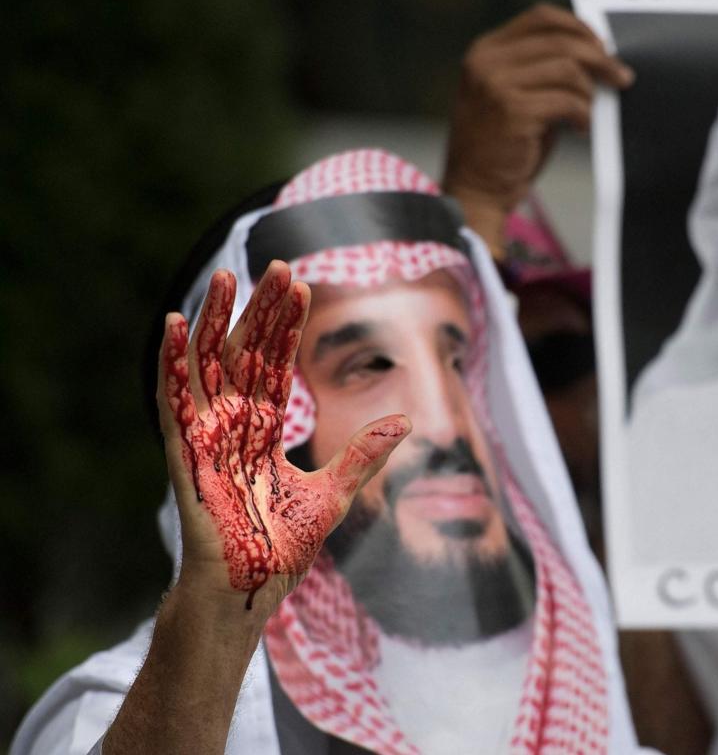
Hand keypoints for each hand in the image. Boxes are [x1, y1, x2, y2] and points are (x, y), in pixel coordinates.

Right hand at [157, 262, 408, 615]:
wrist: (255, 589)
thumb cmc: (285, 549)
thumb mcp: (336, 493)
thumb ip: (364, 454)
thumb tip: (404, 421)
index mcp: (263, 431)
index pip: (275, 365)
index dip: (287, 327)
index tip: (303, 286)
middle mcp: (233, 425)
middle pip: (245, 354)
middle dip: (259, 311)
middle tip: (279, 267)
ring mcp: (208, 435)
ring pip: (208, 365)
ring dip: (213, 321)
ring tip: (223, 277)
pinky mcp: (187, 453)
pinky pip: (175, 400)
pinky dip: (173, 362)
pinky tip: (176, 324)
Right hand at [442, 3, 632, 251]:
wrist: (477, 190)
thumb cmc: (503, 146)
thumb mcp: (515, 96)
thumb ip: (543, 71)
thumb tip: (597, 55)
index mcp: (486, 51)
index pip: (541, 18)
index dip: (579, 28)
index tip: (603, 47)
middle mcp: (487, 62)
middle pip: (560, 41)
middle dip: (599, 59)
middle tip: (621, 78)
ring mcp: (497, 85)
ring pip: (568, 70)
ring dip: (589, 92)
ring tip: (587, 114)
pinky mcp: (513, 111)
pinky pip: (568, 101)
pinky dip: (583, 114)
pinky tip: (580, 129)